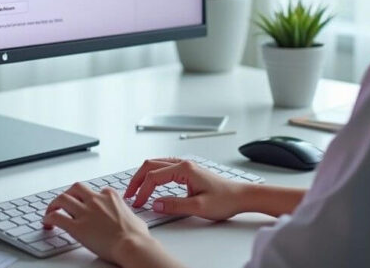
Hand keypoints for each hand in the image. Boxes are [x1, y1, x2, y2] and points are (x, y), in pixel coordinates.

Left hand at [42, 182, 157, 264]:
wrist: (133, 245)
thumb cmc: (137, 236)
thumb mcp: (135, 218)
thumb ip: (127, 215)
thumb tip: (130, 220)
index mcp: (111, 196)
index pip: (96, 191)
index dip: (90, 199)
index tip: (87, 205)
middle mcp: (96, 200)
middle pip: (76, 188)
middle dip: (69, 194)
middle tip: (64, 203)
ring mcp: (86, 212)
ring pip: (63, 198)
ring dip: (54, 204)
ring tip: (51, 211)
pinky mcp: (77, 227)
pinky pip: (57, 218)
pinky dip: (49, 219)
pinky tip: (47, 224)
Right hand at [125, 157, 243, 220]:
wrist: (240, 196)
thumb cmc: (224, 199)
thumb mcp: (198, 206)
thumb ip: (174, 205)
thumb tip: (155, 204)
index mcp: (184, 169)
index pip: (154, 177)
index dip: (143, 191)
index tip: (138, 203)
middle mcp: (183, 164)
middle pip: (151, 165)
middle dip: (137, 179)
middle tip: (129, 194)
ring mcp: (185, 166)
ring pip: (156, 165)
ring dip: (143, 176)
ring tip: (136, 190)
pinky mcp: (187, 171)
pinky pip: (163, 168)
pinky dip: (153, 175)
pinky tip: (150, 185)